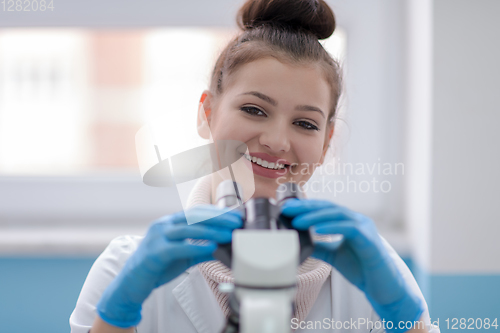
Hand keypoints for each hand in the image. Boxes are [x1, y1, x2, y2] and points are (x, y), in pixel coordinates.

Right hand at [96, 205, 241, 327]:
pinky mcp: (154, 253)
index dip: (216, 213)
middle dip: (218, 218)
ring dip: (211, 231)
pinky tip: (209, 248)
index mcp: (169, 223)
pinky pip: (178, 247)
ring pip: (187, 229)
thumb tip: (223, 247)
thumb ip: (201, 250)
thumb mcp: (183, 256)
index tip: (234, 216)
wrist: (131, 283)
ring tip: (228, 234)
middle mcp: (162, 225)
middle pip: (194, 217)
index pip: (196, 212)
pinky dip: (195, 247)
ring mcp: (157, 237)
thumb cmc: (156, 267)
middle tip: (236, 222)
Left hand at [281, 199, 423, 331]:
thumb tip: (299, 242)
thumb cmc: (363, 270)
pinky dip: (332, 228)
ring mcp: (365, 228)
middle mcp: (358, 221)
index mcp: (350, 222)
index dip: (306, 206)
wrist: (384, 289)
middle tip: (287, 209)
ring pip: (337, 215)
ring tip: (297, 220)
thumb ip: (320, 247)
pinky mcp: (370, 240)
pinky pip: (349, 229)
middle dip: (306, 207)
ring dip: (315, 217)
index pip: (325, 208)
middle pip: (329, 208)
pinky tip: (316, 230)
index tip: (287, 207)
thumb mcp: (334, 256)